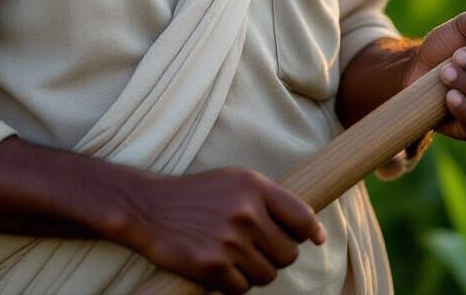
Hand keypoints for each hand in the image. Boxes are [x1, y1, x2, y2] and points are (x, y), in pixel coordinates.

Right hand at [118, 166, 325, 294]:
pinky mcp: (213, 267)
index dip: (312, 232)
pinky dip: (235, 283)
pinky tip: (221, 266)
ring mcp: (230, 241)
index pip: (302, 216)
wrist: (150, 208)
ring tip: (235, 255)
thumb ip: (269, 199)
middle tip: (256, 247)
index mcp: (253, 186)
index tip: (315, 239)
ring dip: (255, 271)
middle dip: (276, 255)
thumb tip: (311, 230)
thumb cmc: (197, 194)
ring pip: (268, 275)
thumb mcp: (234, 181)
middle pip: (288, 253)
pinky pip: (243, 289)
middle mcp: (246, 213)